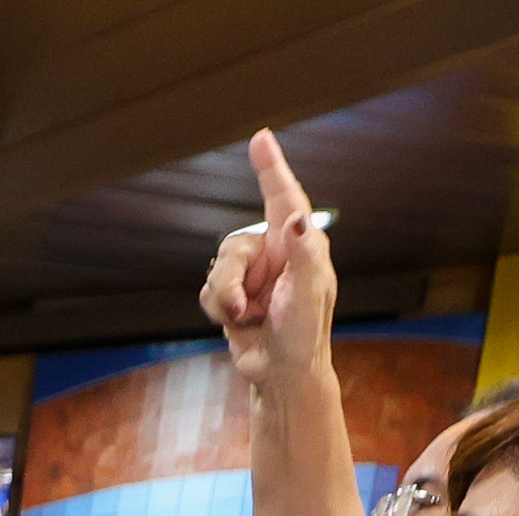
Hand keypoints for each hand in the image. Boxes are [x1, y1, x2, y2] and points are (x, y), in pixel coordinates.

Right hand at [197, 130, 332, 388]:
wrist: (281, 374)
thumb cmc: (305, 334)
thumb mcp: (310, 294)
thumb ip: (304, 254)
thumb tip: (293, 218)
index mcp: (299, 244)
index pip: (284, 196)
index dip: (271, 166)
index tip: (260, 138)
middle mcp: (275, 251)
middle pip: (234, 244)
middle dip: (229, 278)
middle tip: (239, 307)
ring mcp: (253, 273)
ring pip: (217, 266)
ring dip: (223, 297)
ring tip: (243, 317)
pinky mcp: (233, 293)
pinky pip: (208, 289)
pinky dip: (215, 308)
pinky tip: (237, 322)